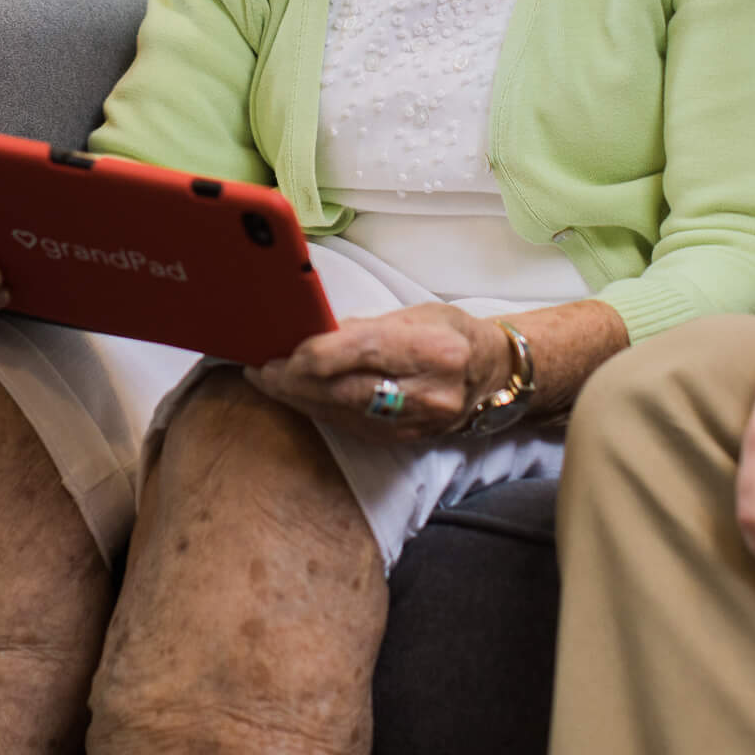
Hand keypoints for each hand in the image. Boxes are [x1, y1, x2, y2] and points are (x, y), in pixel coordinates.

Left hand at [245, 304, 510, 438]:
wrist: (493, 376)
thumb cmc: (450, 333)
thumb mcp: (415, 314)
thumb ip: (365, 328)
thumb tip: (312, 333)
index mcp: (434, 348)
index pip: (360, 352)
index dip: (313, 354)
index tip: (280, 350)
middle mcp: (430, 391)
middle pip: (345, 390)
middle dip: (295, 381)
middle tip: (260, 370)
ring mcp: (419, 422)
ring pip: (343, 414)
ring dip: (299, 399)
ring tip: (268, 382)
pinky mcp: (407, 440)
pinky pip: (352, 428)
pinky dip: (320, 411)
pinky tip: (297, 398)